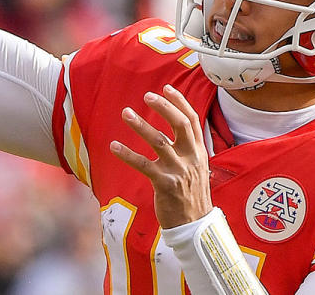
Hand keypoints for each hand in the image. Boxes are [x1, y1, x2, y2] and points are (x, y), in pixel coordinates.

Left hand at [111, 84, 213, 227]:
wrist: (194, 226)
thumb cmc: (191, 195)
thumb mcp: (197, 168)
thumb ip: (188, 150)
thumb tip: (177, 132)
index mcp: (199, 152)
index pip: (192, 120)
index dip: (180, 102)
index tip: (167, 88)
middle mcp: (191, 158)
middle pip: (180, 124)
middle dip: (164, 107)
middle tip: (147, 96)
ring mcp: (178, 171)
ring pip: (159, 141)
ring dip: (141, 125)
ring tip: (126, 113)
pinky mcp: (164, 184)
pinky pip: (143, 165)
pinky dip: (127, 154)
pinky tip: (114, 146)